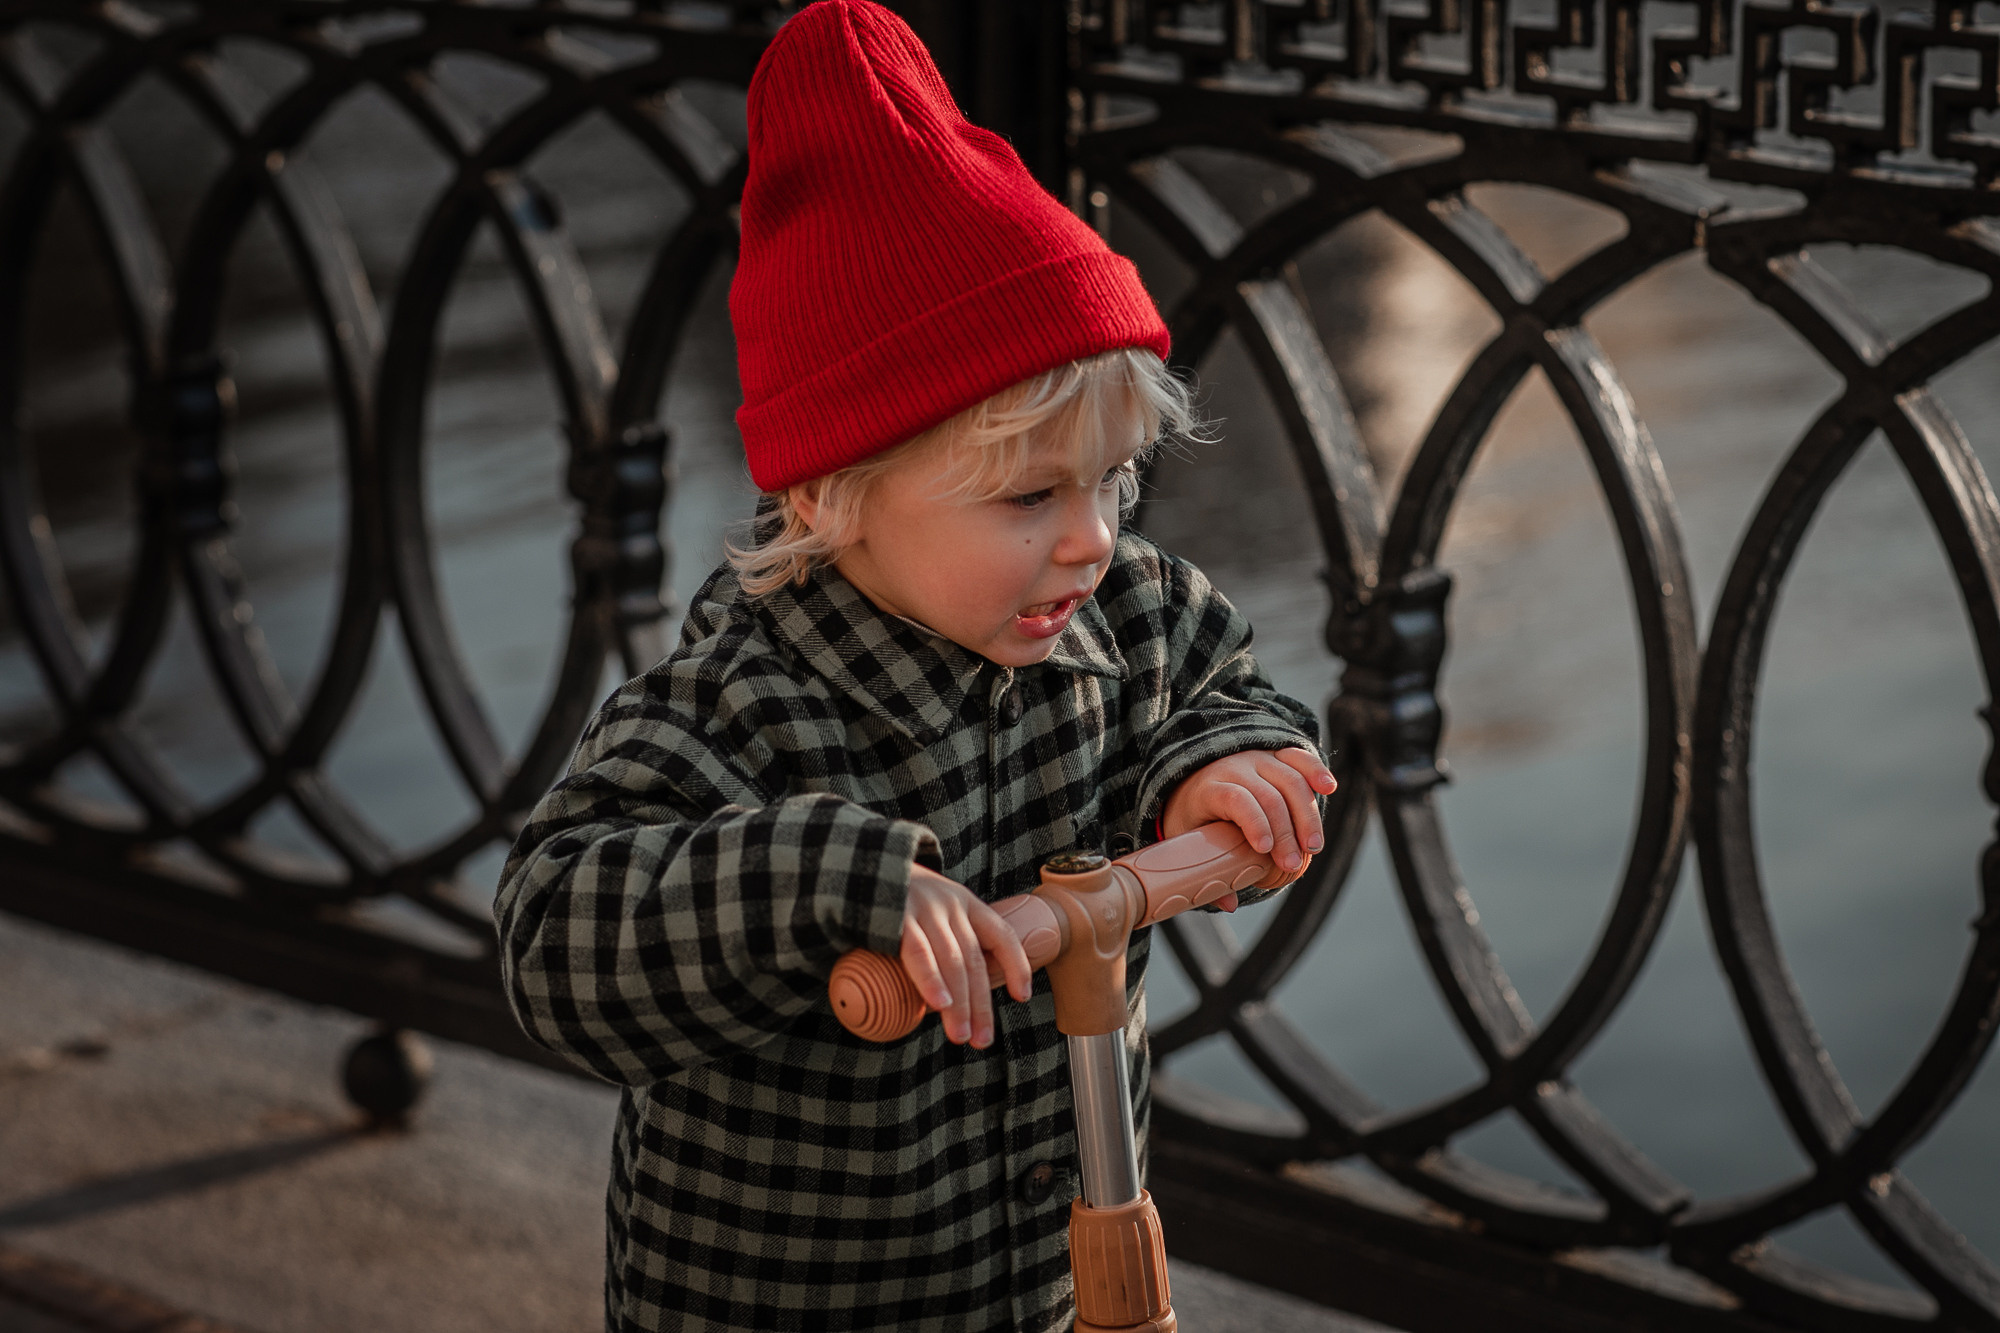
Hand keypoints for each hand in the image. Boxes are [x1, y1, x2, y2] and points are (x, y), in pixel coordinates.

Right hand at [900, 866, 1032, 1047]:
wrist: (857, 866)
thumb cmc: (896, 900)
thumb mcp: (930, 909)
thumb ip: (943, 939)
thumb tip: (951, 993)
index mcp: (964, 902)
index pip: (1002, 934)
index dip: (1016, 964)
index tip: (1022, 996)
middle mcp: (950, 904)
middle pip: (974, 961)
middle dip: (980, 1005)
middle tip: (982, 1039)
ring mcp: (924, 908)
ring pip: (952, 962)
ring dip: (959, 1004)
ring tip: (962, 1035)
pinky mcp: (897, 915)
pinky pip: (919, 952)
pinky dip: (931, 980)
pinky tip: (941, 1003)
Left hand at [1160, 747, 1335, 909]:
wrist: (1191, 780)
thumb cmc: (1193, 818)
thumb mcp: (1187, 842)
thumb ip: (1204, 872)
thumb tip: (1228, 903)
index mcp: (1209, 789)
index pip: (1236, 799)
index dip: (1254, 822)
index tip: (1264, 849)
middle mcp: (1234, 767)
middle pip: (1268, 795)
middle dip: (1285, 832)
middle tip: (1292, 864)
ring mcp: (1257, 759)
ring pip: (1290, 780)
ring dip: (1306, 815)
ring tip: (1312, 847)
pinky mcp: (1275, 756)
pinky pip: (1298, 759)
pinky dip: (1315, 771)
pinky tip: (1329, 788)